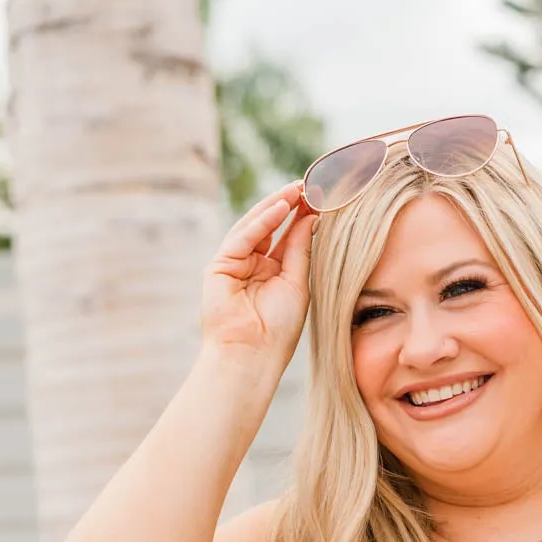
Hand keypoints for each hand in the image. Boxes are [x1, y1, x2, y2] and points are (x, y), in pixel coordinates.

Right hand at [200, 181, 315, 370]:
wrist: (254, 355)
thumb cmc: (279, 330)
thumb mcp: (297, 284)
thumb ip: (300, 250)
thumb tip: (311, 217)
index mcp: (274, 274)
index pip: (288, 237)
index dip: (303, 218)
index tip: (322, 198)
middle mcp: (253, 266)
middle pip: (272, 228)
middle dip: (290, 207)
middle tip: (310, 186)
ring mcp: (235, 264)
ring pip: (255, 227)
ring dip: (276, 206)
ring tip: (298, 190)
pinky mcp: (219, 266)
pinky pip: (242, 237)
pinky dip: (261, 221)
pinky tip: (280, 207)